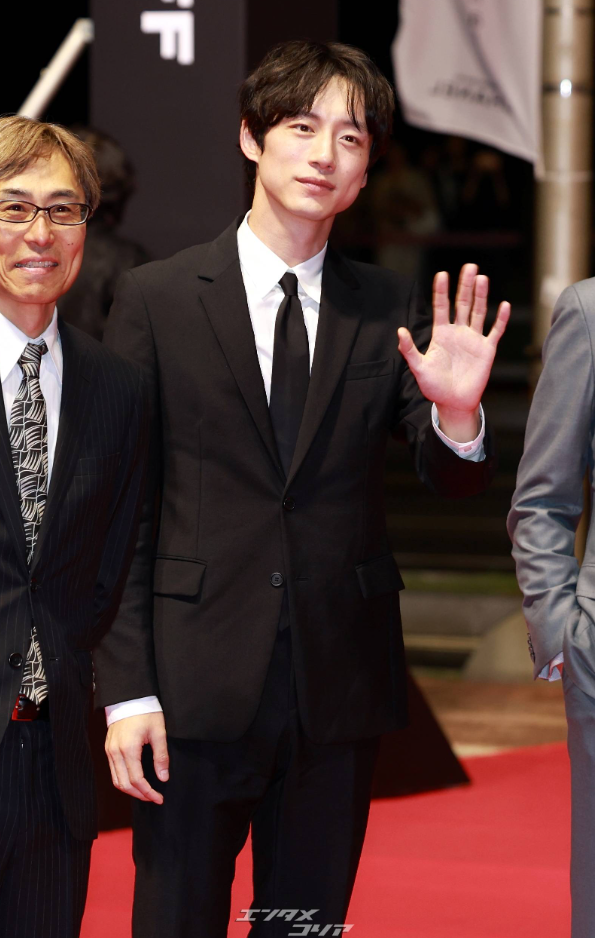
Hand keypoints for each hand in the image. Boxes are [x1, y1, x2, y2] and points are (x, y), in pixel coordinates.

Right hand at [105, 712, 168, 803]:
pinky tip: (135, 781)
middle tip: (154, 798)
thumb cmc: (146, 711)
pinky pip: (113, 771)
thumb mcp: (158, 732)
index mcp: (128, 749)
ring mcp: (109, 751)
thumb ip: (161, 756)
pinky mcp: (108, 748)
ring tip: (145, 793)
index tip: (159, 798)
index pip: (137, 780)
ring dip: (130, 790)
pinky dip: (123, 780)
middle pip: (124, 784)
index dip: (148, 792)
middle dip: (139, 795)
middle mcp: (115, 752)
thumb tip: (163, 777)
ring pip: (116, 780)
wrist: (130, 697)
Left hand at [398, 264, 509, 440]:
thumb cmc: (434, 387)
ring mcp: (473, 340)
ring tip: (482, 278)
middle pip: (462, 304)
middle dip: (465, 285)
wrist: (453, 403)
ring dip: (480, 296)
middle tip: (469, 266)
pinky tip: (504, 304)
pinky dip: (501, 319)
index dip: (441, 291)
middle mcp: (458, 333)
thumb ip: (409, 350)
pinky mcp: (487, 350)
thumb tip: (400, 330)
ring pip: (479, 312)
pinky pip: (495, 331)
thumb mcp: (418, 368)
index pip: (441, 307)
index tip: (442, 274)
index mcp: (441, 334)